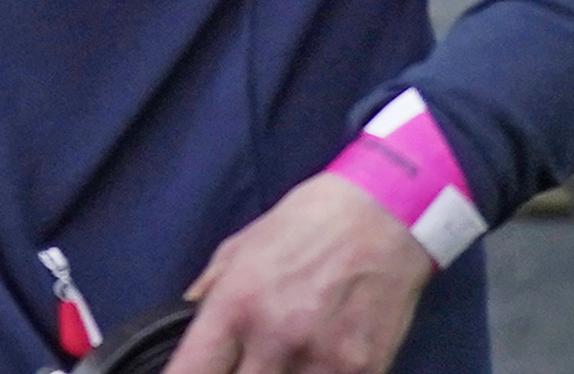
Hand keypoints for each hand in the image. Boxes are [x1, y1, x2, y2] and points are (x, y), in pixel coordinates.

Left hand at [172, 172, 432, 373]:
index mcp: (236, 305)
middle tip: (247, 361)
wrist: (382, 215)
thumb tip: (191, 308)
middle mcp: (274, 338)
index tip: (195, 373)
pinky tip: (322, 359)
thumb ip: (214, 285)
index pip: (192, 369)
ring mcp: (322, 359)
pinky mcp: (365, 369)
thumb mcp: (244, 244)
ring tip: (286, 356)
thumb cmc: (309, 222)